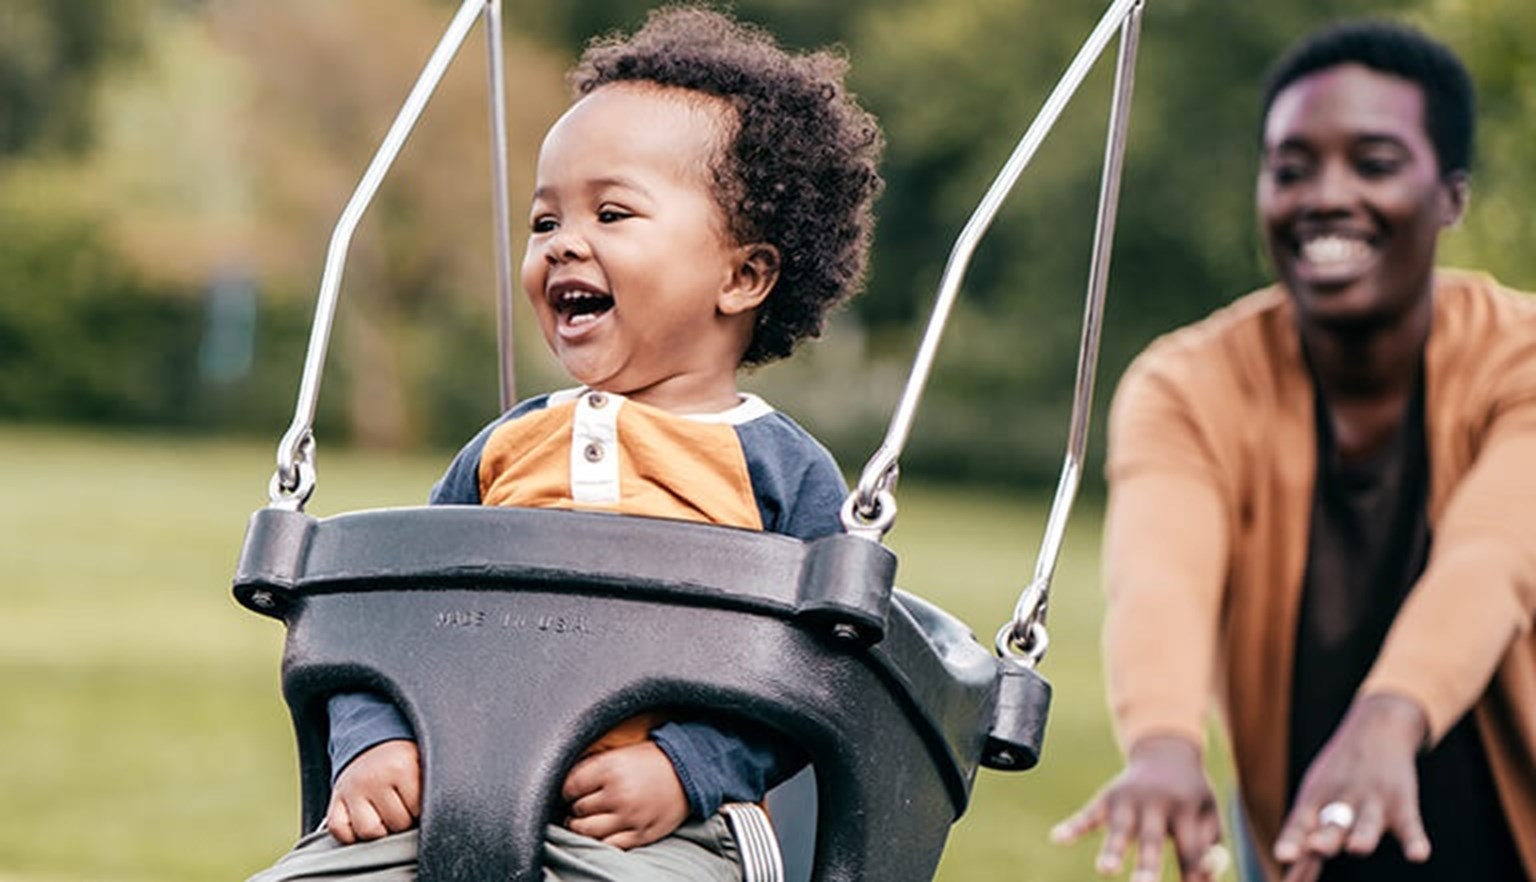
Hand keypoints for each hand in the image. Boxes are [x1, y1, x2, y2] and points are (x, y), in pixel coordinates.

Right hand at [326, 739, 421, 843]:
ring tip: (386, 814)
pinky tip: (365, 820)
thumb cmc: (403, 760)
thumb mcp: (422, 763)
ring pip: (369, 832)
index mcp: (400, 767)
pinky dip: (351, 834)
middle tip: (403, 803)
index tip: (419, 797)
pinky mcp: (336, 800)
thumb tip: (439, 811)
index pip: (418, 809)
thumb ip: (431, 785)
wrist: (374, 743)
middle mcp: (373, 778)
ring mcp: (352, 790)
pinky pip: (340, 831)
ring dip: (381, 829)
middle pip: (397, 824)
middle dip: (404, 819)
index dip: (422, 809)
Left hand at [561, 740, 689, 849]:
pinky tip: (603, 831)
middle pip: (578, 810)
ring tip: (586, 820)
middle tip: (584, 802)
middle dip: (577, 807)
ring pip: (587, 831)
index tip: (573, 790)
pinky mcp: (641, 833)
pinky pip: (609, 845)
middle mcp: (619, 794)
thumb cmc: (652, 760)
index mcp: (611, 769)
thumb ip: (593, 766)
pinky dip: (600, 841)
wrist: (689, 770)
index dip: (568, 789)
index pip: (570, 786)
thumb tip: (565, 782)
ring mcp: (630, 817)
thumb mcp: (620, 752)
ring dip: (582, 827)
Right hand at [1053, 735, 1224, 880]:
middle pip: (1151, 839)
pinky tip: (1057, 838)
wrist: (1165, 753)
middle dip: (1147, 865)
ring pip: (1118, 828)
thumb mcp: (1209, 816)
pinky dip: (1073, 827)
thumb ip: (1209, 849)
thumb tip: (1199, 880)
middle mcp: (1156, 802)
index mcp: (1186, 808)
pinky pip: (1088, 814)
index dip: (1193, 873)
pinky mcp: (1106, 798)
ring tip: (1106, 870)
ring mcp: (1128, 799)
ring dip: (1112, 849)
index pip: (1190, 848)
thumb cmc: (1191, 797)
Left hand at [1274, 694, 1429, 881]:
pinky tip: (1418, 855)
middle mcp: (1341, 802)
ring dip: (1362, 836)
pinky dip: (1415, 840)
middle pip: (1332, 825)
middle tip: (1316, 847)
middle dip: (1324, 839)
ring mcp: (1372, 802)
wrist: (1376, 729)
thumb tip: (1288, 879)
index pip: (1300, 824)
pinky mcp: (1402, 804)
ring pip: (1366, 824)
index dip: (1291, 841)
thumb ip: (1304, 842)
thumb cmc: (1336, 777)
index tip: (1282, 856)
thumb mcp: (1314, 800)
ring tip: (1357, 847)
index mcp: (1315, 802)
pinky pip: (1410, 825)